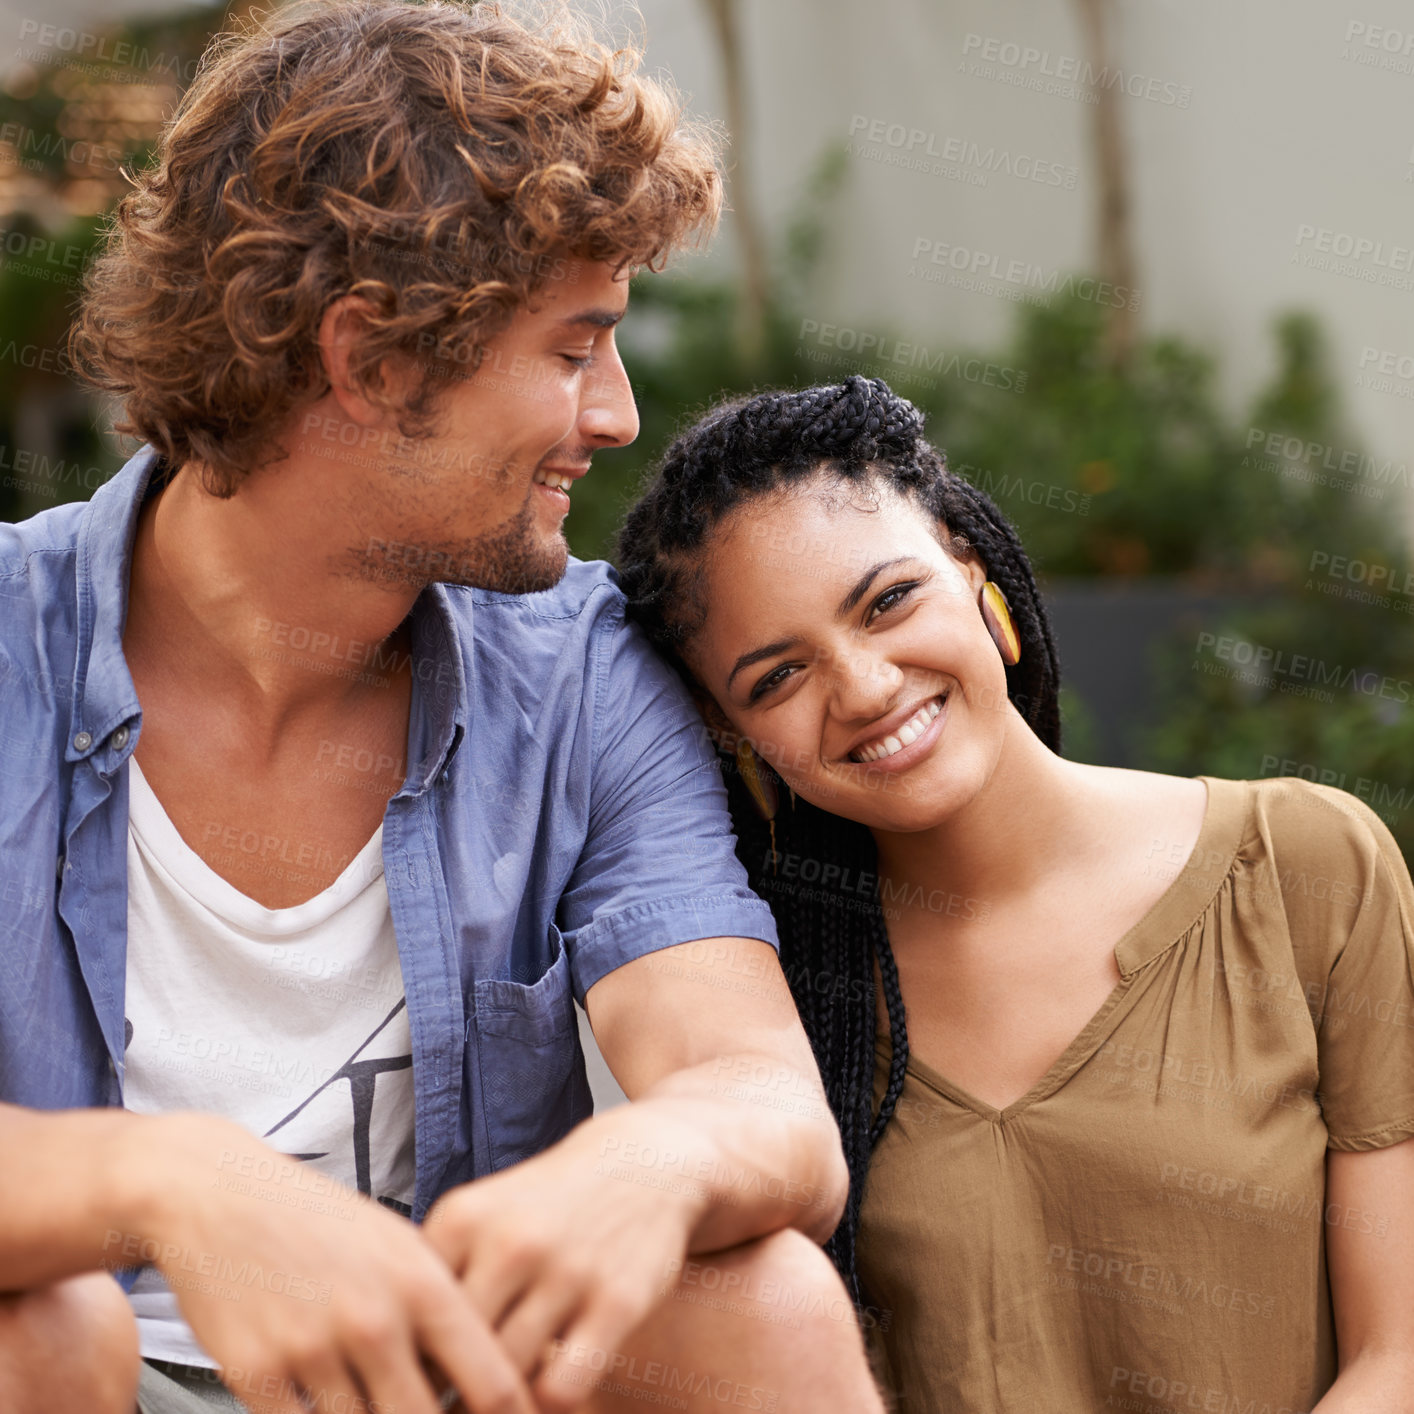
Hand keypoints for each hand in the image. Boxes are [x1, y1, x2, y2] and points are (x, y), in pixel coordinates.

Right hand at [117, 1113, 536, 1413]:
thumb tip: (488, 1379)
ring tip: (376, 1403)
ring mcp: (315, 1350)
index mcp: (424, 1285)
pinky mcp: (255, 1374)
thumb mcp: (399, 1247)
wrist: (220, 1194)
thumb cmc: (322, 1223)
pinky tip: (325, 1404)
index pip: (493, 1385)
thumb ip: (442, 1311)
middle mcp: (375, 1320)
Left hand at [423, 1106, 704, 1413]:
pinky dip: (549, 1401)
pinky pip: (562, 1387)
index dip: (412, 1355)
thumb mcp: (484, 1214)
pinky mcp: (617, 1303)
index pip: (410, 1314)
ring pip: (504, 1378)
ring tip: (500, 1399)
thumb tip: (400, 1360)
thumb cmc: (549, 1204)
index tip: (419, 1369)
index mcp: (464, 1219)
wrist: (645, 1161)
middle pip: (453, 1353)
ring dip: (500, 1400)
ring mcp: (566, 1272)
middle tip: (458, 1394)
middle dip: (450, 1386)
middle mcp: (511, 1243)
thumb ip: (440, 1271)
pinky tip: (550, 1386)